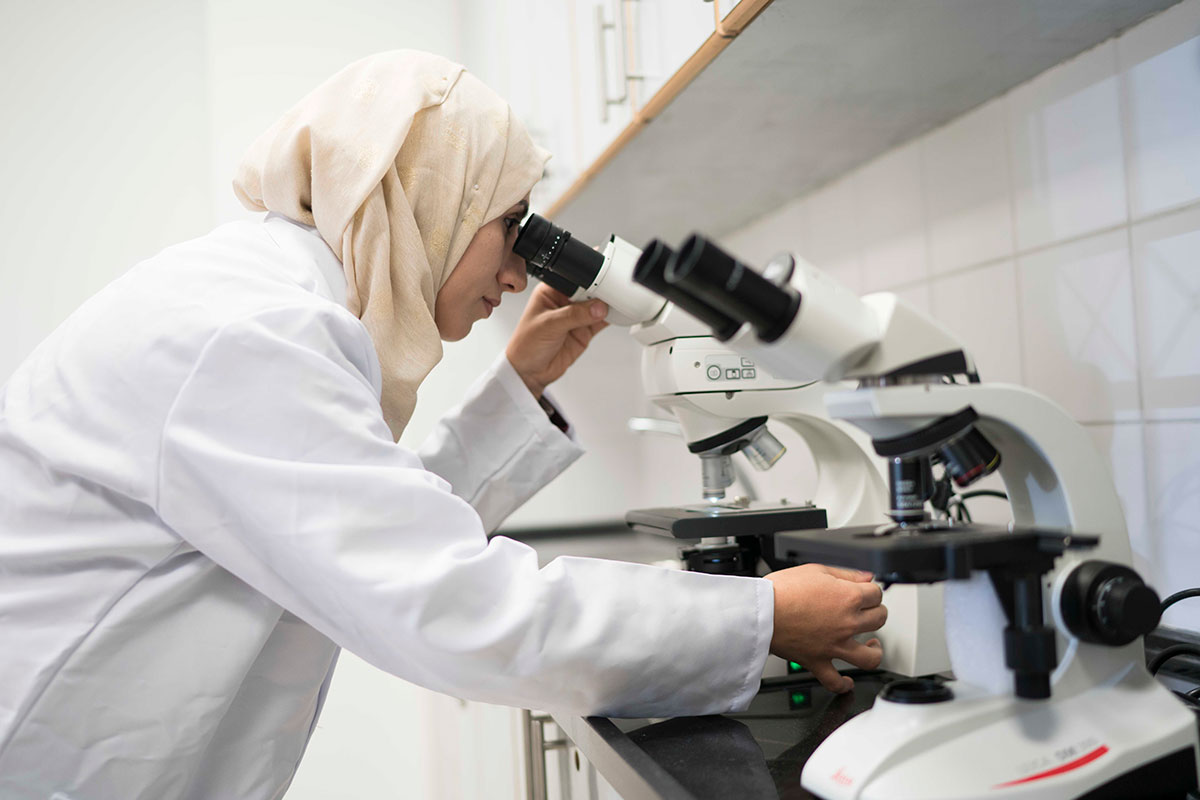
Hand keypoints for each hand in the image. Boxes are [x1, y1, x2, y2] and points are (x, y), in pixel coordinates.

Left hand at [506, 283, 608, 397]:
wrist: (529, 372)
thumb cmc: (526, 345)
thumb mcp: (549, 325)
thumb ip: (575, 315)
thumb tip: (597, 308)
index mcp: (551, 292)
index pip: (575, 281)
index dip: (589, 282)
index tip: (602, 287)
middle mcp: (564, 302)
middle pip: (590, 291)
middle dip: (601, 294)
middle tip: (611, 297)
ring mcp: (576, 317)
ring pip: (598, 306)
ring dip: (608, 306)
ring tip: (616, 306)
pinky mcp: (584, 330)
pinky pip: (602, 321)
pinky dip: (611, 318)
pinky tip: (616, 316)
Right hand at [764, 564, 886, 692]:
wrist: (759, 611)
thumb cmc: (782, 590)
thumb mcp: (816, 570)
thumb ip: (846, 574)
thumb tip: (867, 577)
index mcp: (848, 598)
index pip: (876, 593)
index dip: (871, 591)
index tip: (865, 592)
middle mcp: (847, 624)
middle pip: (879, 620)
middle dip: (876, 612)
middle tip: (867, 611)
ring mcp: (834, 646)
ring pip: (869, 657)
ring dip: (874, 651)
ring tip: (871, 646)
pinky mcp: (818, 662)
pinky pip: (835, 682)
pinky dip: (843, 685)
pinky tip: (847, 682)